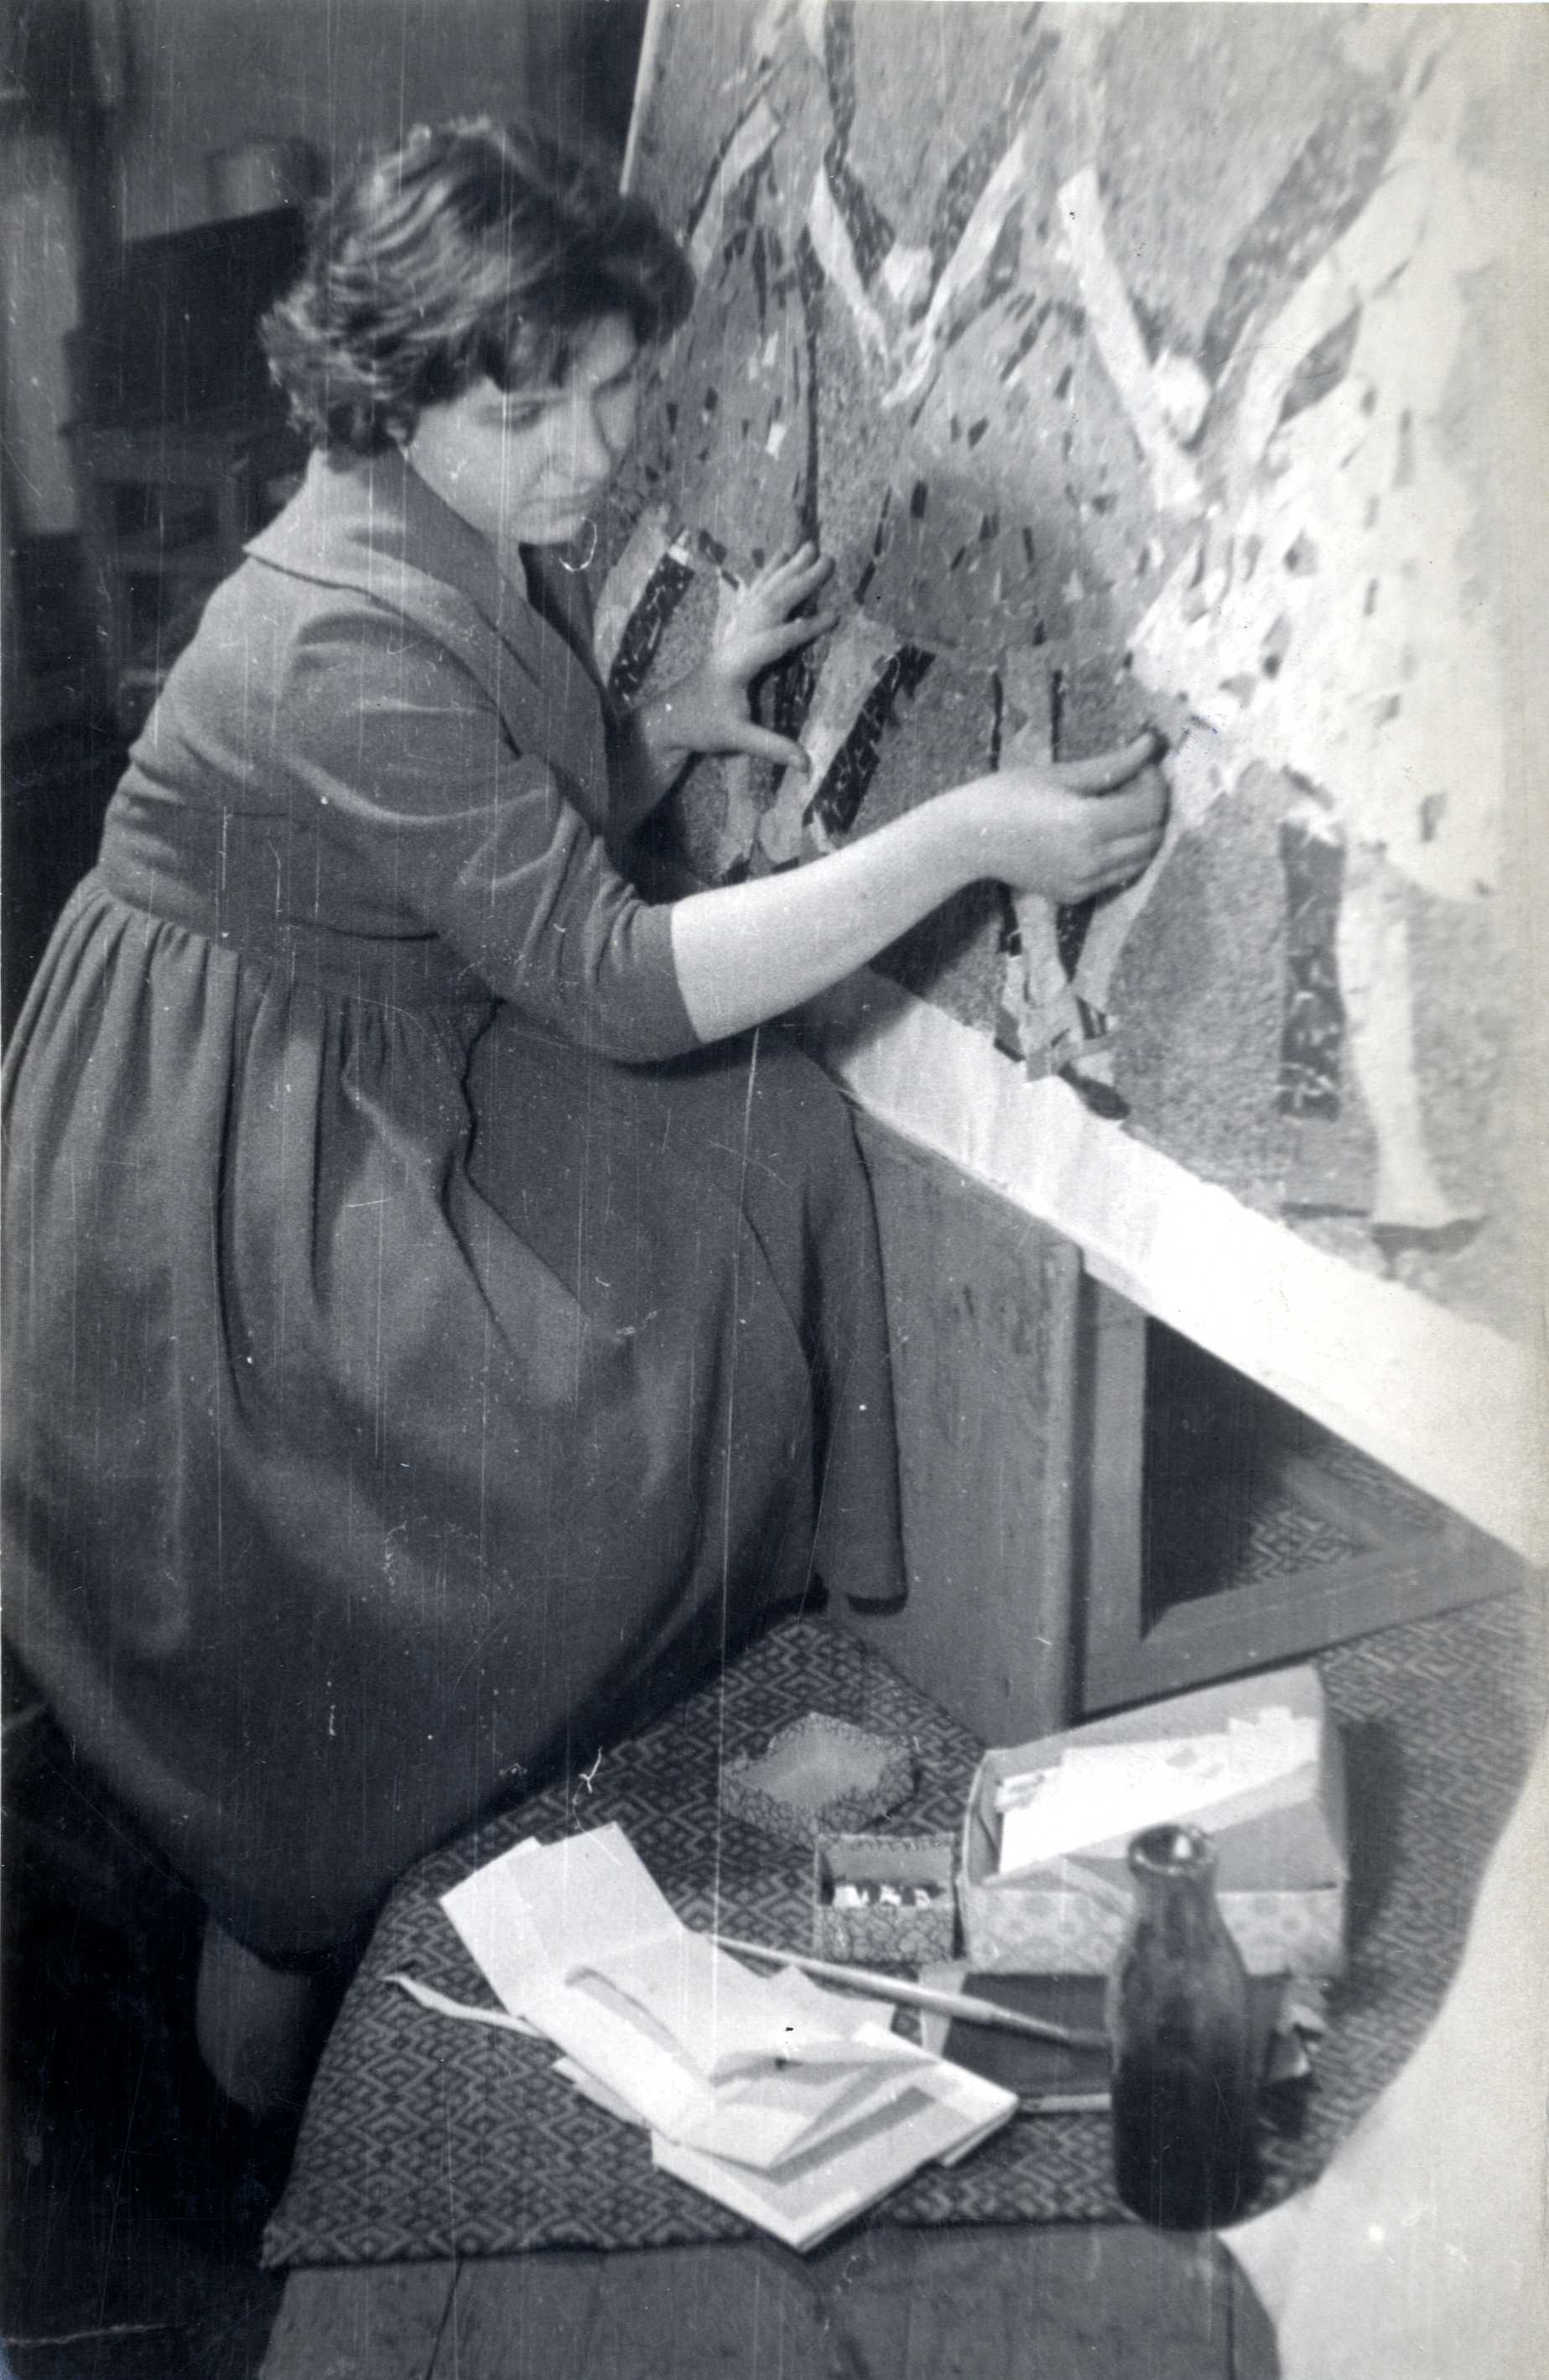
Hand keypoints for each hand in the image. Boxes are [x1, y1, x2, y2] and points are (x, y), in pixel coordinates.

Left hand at [641, 543, 837, 770]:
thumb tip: (807, 763)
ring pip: (761, 593)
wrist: (669, 718)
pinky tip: (781, 556)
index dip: (805, 629)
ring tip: (809, 546)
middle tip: (828, 561)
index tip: (833, 616)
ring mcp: (732, 631)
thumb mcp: (737, 738)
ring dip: (787, 569)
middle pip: (770, 604)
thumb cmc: (702, 727)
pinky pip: (753, 595)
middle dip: (800, 582)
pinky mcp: (732, 631)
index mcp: (737, 662)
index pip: (776, 640)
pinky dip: (769, 574)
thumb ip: (772, 747)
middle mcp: (734, 639)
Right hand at [977, 732, 1167, 901]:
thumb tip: (1151, 746)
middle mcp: (1090, 860)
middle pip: (1152, 837)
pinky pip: (1118, 875)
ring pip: (1141, 860)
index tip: (1144, 764)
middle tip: (1134, 784)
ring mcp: (1083, 883)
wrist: (967, 839)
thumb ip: (1113, 765)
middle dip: (1153, 808)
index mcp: (1086, 823)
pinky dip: (1122, 853)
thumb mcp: (1061, 774)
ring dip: (1142, 833)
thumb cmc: (1007, 795)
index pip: (1150, 809)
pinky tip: (1098, 832)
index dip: (1156, 784)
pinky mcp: (1075, 895)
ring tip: (1116, 808)